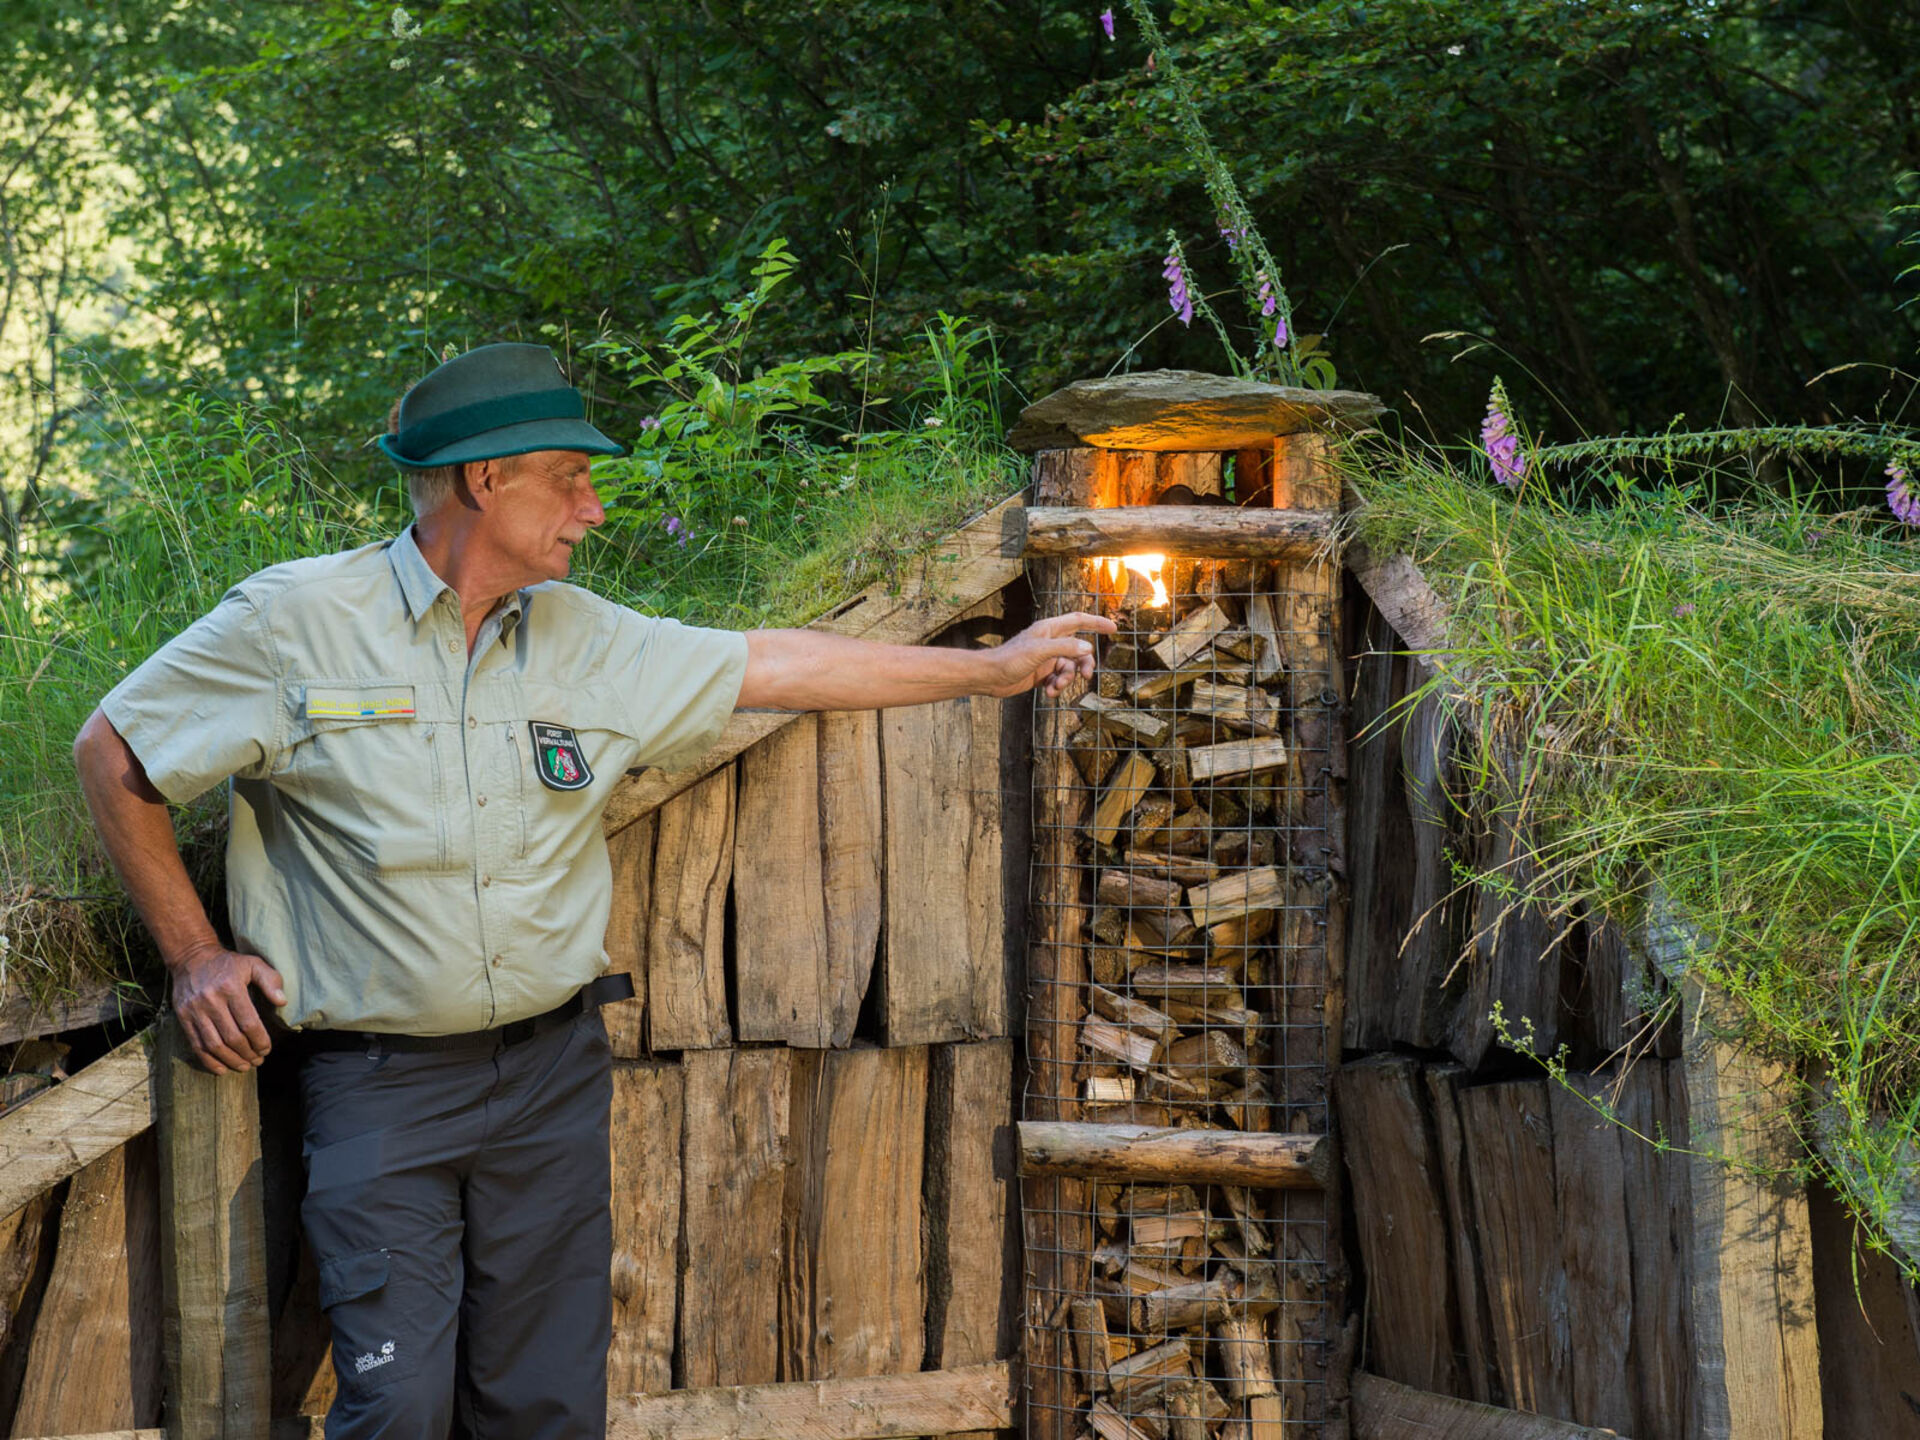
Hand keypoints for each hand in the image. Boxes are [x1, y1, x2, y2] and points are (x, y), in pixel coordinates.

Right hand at [168, 943, 286, 1074]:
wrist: (191, 958)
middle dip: (248, 1053)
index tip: (267, 1049)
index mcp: (231, 988)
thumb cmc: (228, 964)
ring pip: (214, 1045)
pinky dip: (209, 1061)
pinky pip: (196, 1045)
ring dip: (231, 1060)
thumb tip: (282, 1002)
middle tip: (258, 1060)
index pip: (249, 1023)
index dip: (260, 1041)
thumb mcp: (253, 963)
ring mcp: (194, 1011)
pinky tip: (222, 1069)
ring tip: (244, 1066)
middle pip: (232, 1037)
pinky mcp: (183, 1018)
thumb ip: (271, 980)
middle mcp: (211, 1001)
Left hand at [983, 611, 1117, 697]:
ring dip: (1066, 680)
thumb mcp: (1040, 652)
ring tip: (1055, 688)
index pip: (1078, 621)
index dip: (1097, 623)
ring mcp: (1046, 658)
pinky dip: (1056, 687)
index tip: (1114, 628)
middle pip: (1079, 650)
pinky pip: (1058, 679)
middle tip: (1087, 676)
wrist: (989, 677)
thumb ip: (1065, 648)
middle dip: (1084, 664)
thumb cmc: (1010, 659)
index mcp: (1049, 629)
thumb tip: (1088, 648)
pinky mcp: (1041, 673)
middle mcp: (1050, 642)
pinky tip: (1048, 692)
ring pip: (1069, 668)